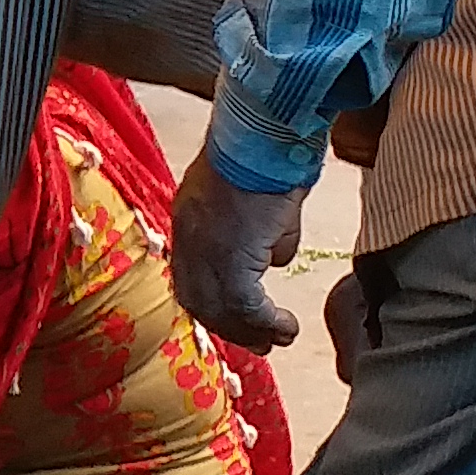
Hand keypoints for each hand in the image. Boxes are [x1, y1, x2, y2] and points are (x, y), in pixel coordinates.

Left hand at [168, 152, 312, 350]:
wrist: (266, 132)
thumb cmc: (271, 151)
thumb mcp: (263, 198)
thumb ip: (267, 233)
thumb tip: (277, 258)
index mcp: (189, 216)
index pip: (190, 272)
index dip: (211, 299)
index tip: (234, 317)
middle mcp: (188, 237)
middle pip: (198, 297)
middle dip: (227, 324)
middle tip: (256, 342)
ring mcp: (205, 249)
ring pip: (220, 308)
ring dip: (248, 330)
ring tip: (275, 340)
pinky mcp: (231, 258)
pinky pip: (246, 306)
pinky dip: (267, 323)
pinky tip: (287, 328)